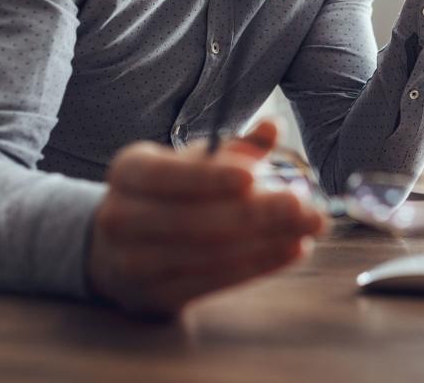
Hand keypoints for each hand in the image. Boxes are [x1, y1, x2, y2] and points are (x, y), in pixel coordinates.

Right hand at [86, 121, 325, 316]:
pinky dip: (258, 265)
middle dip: (255, 213)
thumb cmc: (168, 194)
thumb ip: (234, 148)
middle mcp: (121, 218)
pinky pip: (214, 281)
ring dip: (265, 242)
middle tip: (304, 206)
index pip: (166, 175)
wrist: (116, 250)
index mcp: (129, 172)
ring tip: (307, 228)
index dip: (209, 177)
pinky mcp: (156, 296)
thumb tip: (274, 128)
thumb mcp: (191, 164)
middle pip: (193, 220)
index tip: (253, 175)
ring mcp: (133, 263)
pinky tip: (292, 249)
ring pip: (208, 254)